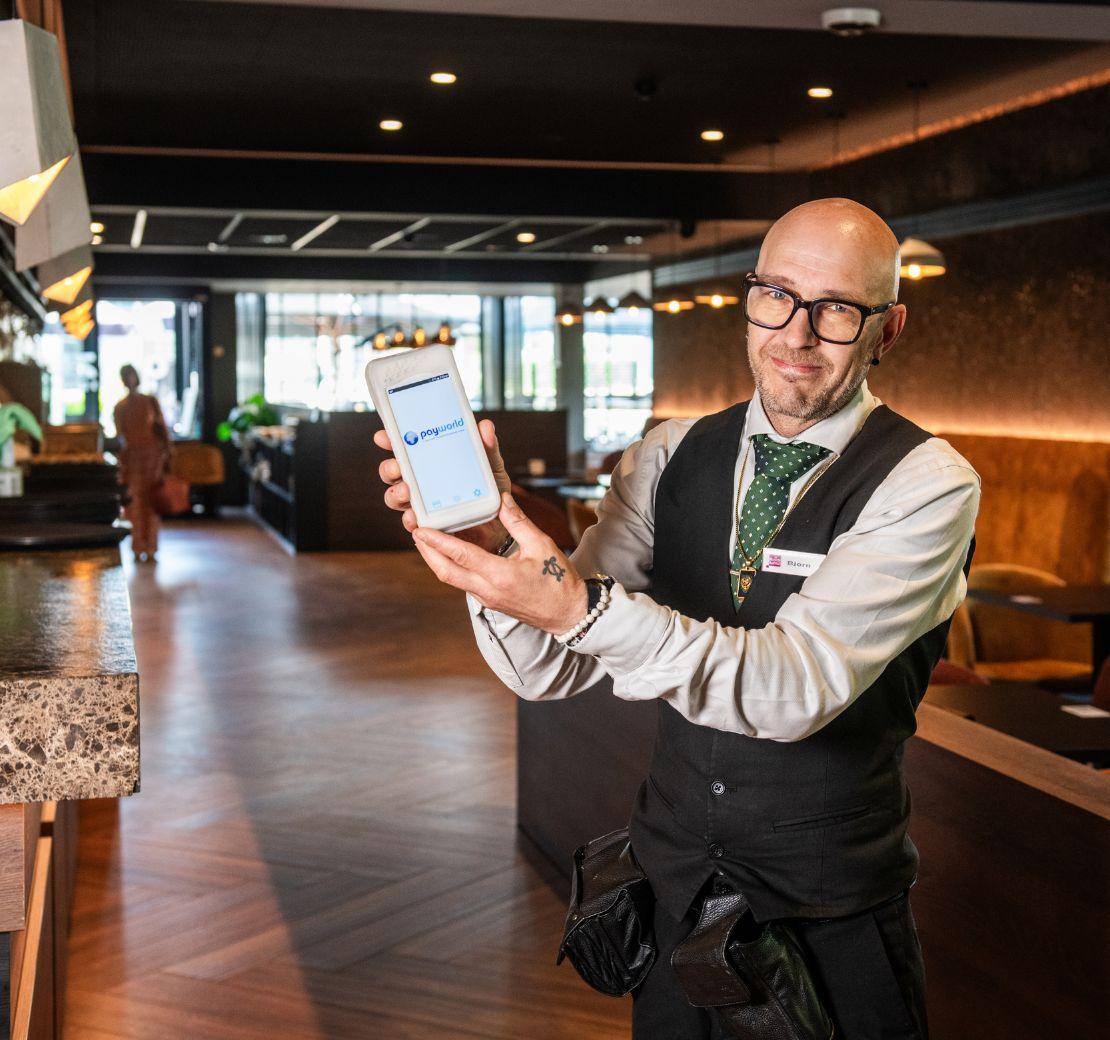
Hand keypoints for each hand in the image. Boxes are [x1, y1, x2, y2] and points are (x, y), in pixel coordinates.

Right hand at [373, 418, 512, 550]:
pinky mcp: (428, 525)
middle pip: (392, 473)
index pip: (404, 449)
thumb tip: (485, 427)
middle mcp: (420, 481)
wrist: (501, 522)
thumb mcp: (491, 466)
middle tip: (397, 466)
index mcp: (430, 462)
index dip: (390, 441)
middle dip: (389, 468)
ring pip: (395, 496)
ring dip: (395, 492)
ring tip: (406, 490)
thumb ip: (486, 447)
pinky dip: (409, 519)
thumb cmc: (489, 491)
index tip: (383, 437)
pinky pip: (411, 522)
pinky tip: (414, 517)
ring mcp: (421, 503)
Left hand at [412, 491, 587, 635]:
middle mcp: (488, 590)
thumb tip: (502, 499)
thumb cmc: (559, 581)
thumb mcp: (542, 545)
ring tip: (426, 540)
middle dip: (427, 552)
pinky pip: (463, 582)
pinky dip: (451, 567)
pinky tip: (449, 554)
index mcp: (500, 575)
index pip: (460, 556)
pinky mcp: (489, 600)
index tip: (420, 528)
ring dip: (436, 560)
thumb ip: (519, 522)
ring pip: (451, 578)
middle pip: (445, 571)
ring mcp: (487, 598)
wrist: (568, 614)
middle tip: (415, 531)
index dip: (437, 541)